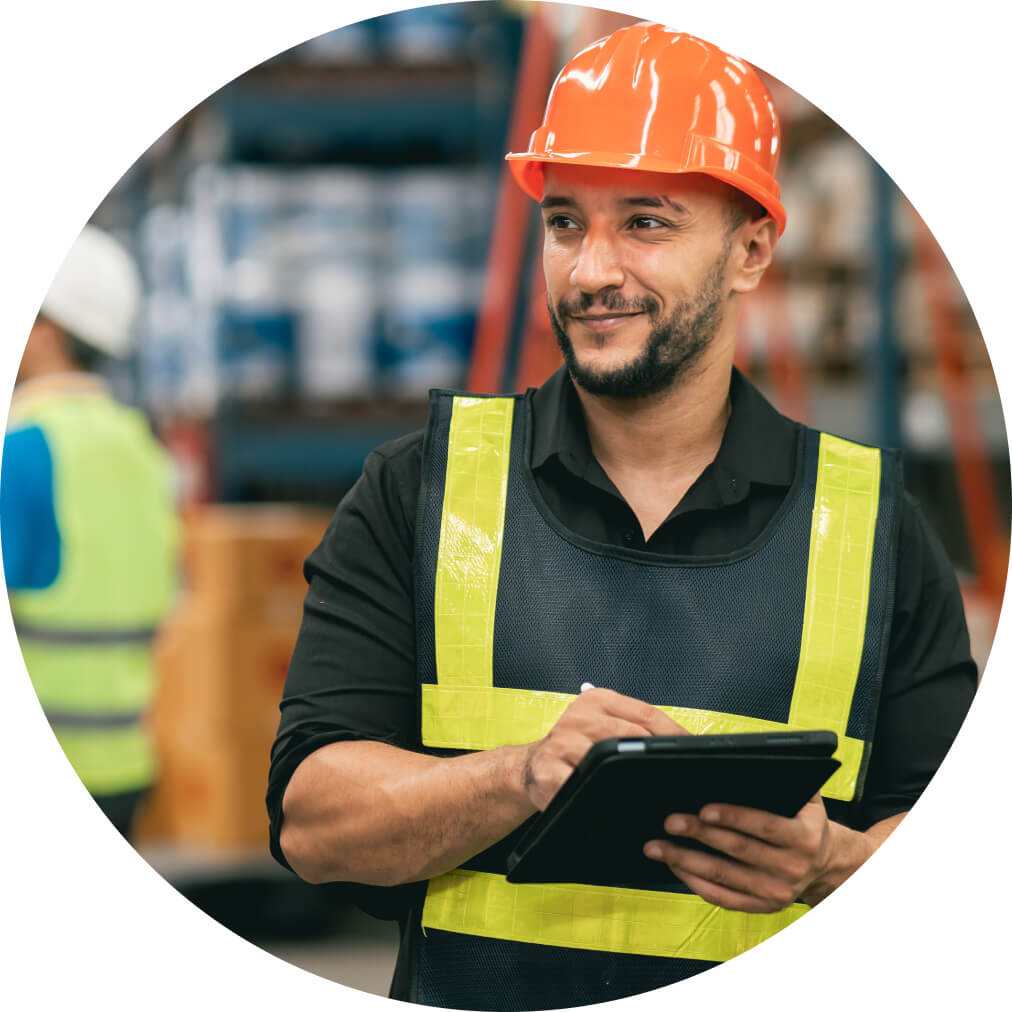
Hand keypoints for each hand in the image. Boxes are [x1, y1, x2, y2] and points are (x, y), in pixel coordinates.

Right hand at [522, 688, 686, 810]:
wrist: (530, 768)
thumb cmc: (574, 748)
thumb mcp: (601, 727)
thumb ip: (634, 728)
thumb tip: (683, 743)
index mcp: (596, 700)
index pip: (646, 713)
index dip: (674, 733)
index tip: (695, 750)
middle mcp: (578, 717)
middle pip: (632, 735)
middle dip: (658, 757)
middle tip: (681, 774)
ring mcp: (561, 744)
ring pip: (608, 760)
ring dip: (632, 778)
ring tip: (654, 791)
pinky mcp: (548, 772)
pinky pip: (582, 786)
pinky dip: (600, 796)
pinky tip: (616, 805)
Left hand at [642, 793, 840, 911]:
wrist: (825, 864)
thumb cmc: (805, 821)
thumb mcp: (807, 797)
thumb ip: (784, 778)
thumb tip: (747, 759)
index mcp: (803, 837)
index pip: (764, 826)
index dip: (733, 817)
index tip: (703, 809)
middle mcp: (790, 868)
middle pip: (737, 850)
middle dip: (699, 835)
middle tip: (670, 821)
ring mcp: (774, 892)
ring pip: (723, 876)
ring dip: (686, 861)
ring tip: (657, 846)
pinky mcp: (760, 907)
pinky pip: (721, 897)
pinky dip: (694, 882)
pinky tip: (674, 866)